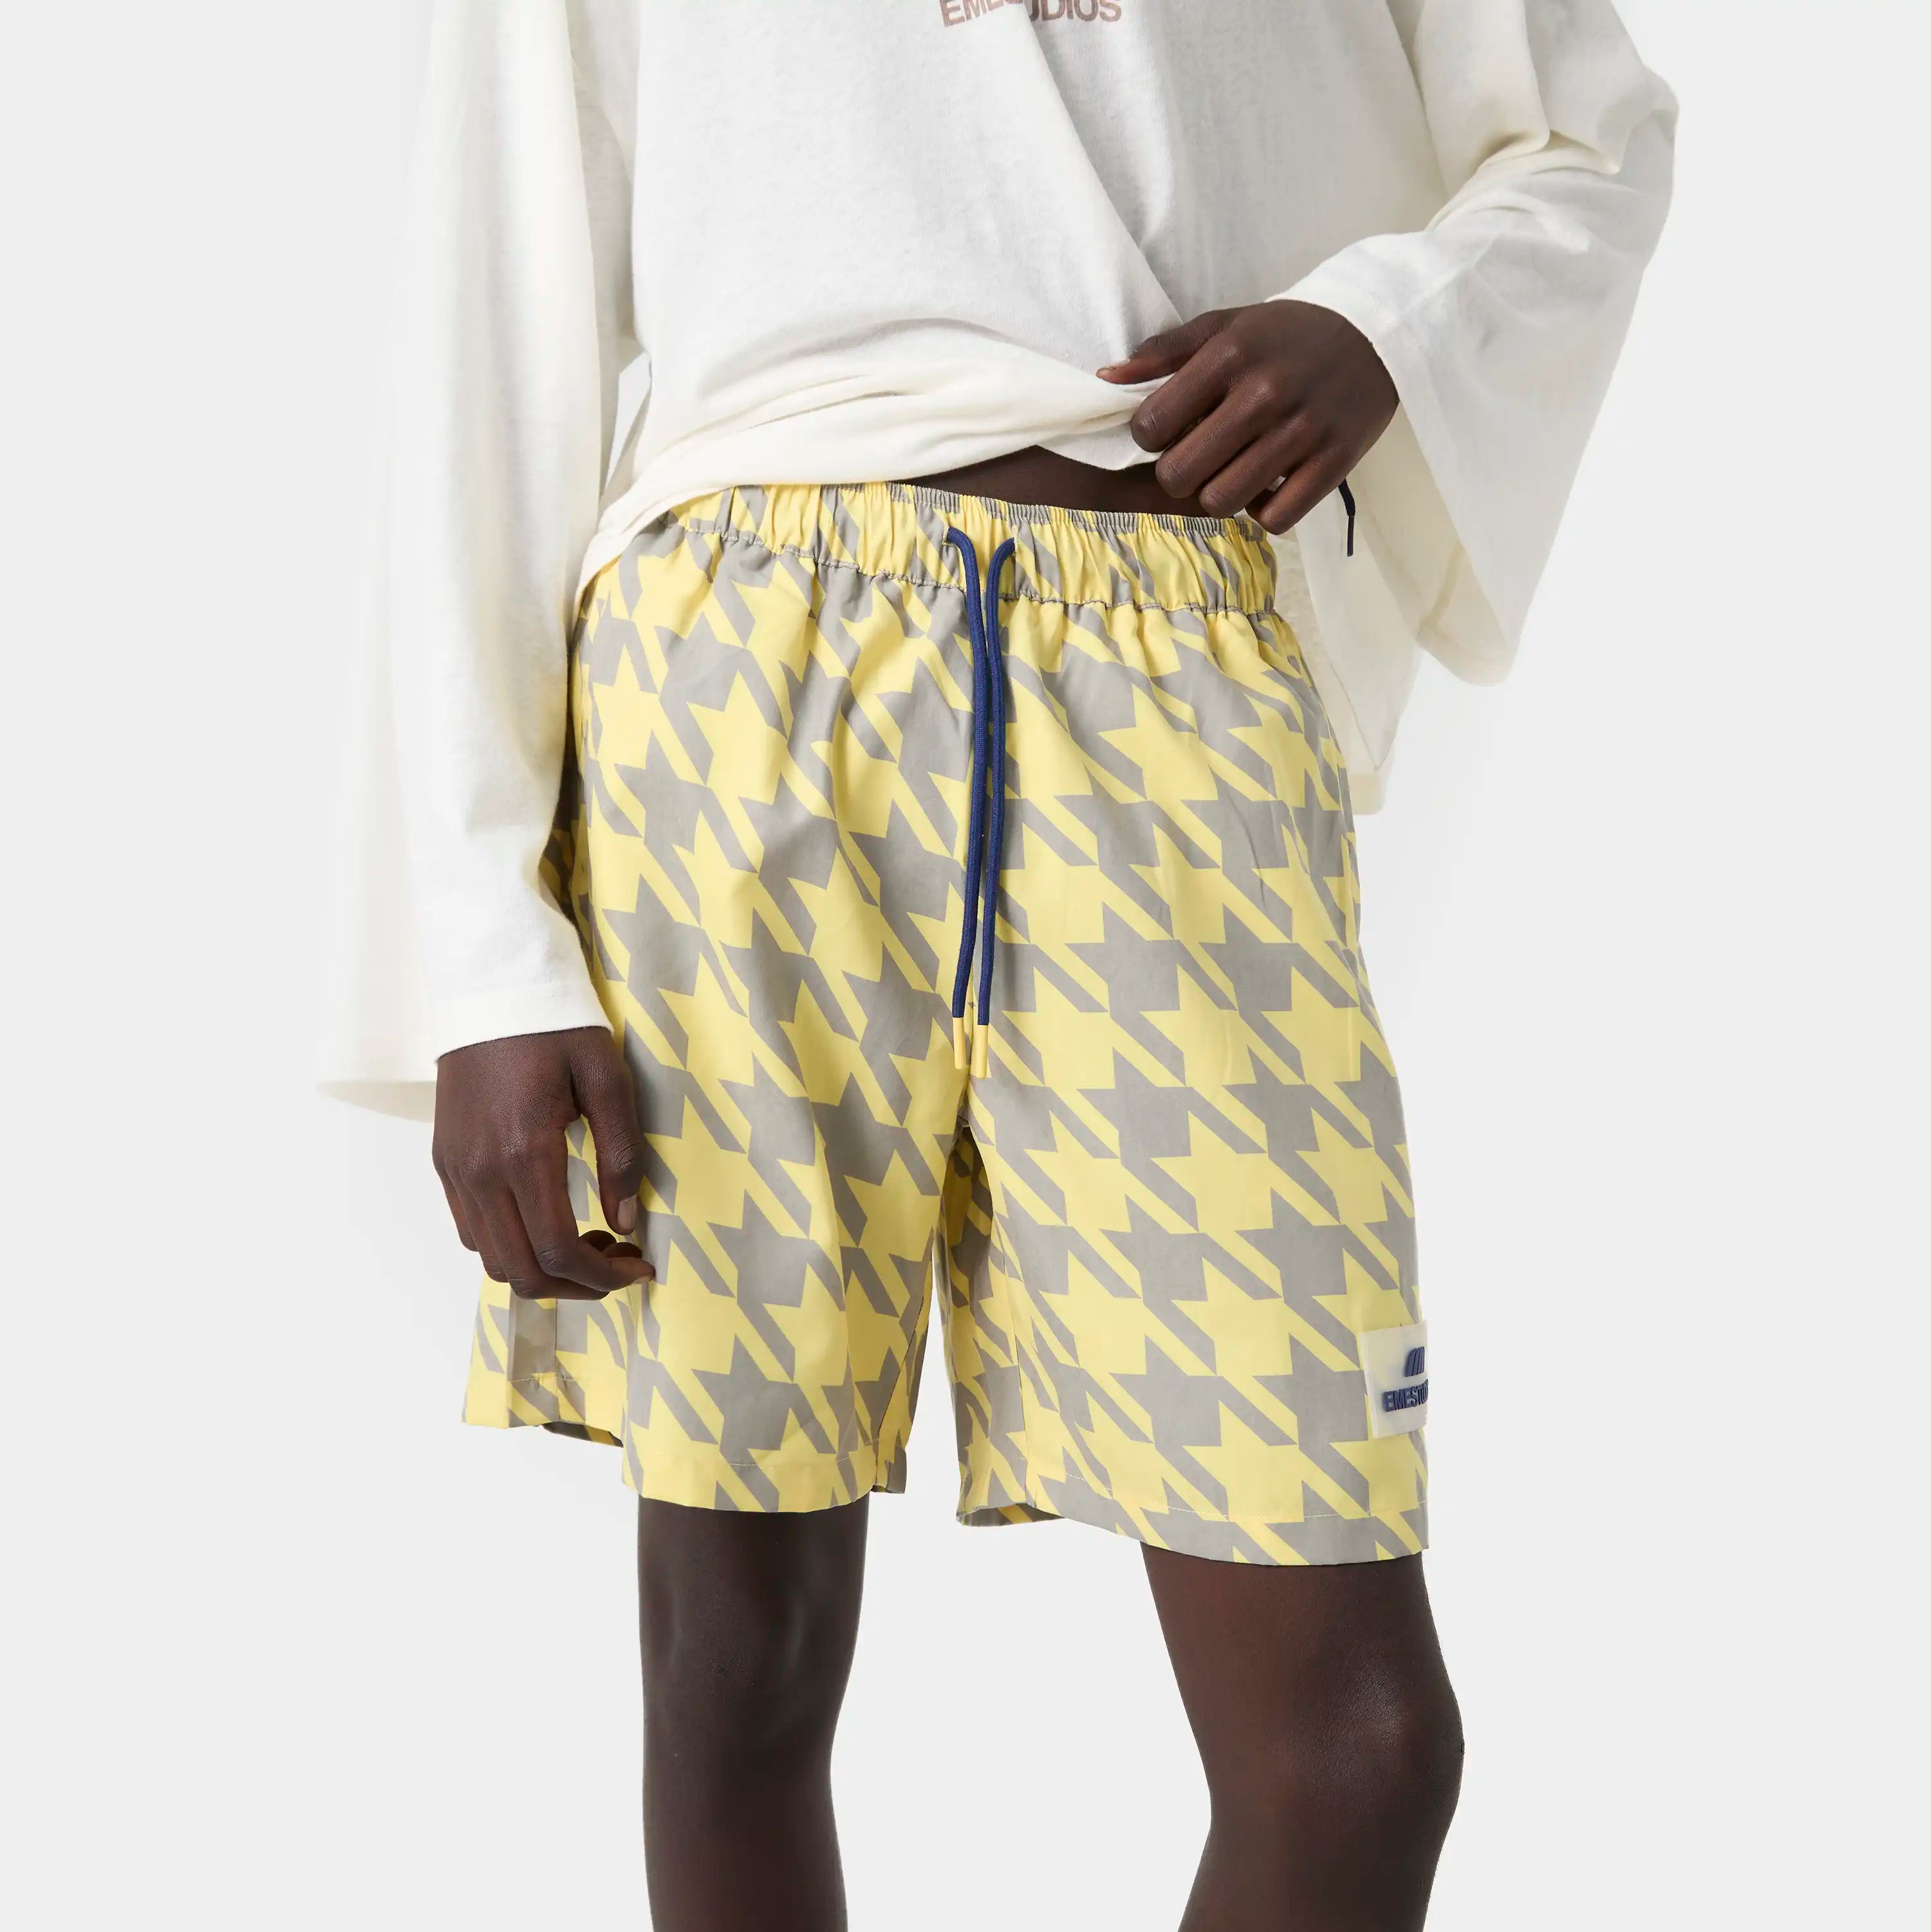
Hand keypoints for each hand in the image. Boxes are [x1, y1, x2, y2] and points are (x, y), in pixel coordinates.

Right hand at [433, 1027, 652, 1301]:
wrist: (491, 987)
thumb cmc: (557, 1027)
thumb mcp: (607, 1079)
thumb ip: (621, 1154)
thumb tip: (624, 1222)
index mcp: (524, 1152)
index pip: (559, 1250)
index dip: (604, 1277)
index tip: (639, 1269)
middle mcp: (480, 1171)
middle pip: (522, 1271)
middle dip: (577, 1286)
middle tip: (619, 1265)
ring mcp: (456, 1170)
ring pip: (493, 1260)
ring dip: (543, 1270)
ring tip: (588, 1243)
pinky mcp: (445, 1162)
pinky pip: (472, 1231)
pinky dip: (512, 1245)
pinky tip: (548, 1220)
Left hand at [1099, 301, 1396, 533]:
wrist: (1376, 332)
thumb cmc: (1287, 335)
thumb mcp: (1226, 325)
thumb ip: (1165, 351)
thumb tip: (1106, 379)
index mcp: (1229, 355)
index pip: (1152, 426)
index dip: (1150, 436)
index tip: (1169, 429)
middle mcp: (1264, 393)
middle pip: (1180, 474)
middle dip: (1178, 473)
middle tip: (1197, 457)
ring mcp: (1301, 431)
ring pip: (1221, 502)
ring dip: (1217, 495)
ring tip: (1231, 471)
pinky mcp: (1334, 462)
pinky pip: (1275, 519)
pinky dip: (1264, 512)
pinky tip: (1267, 486)